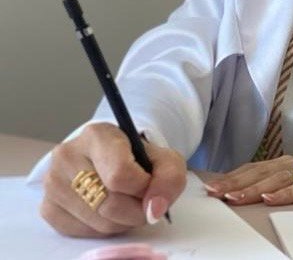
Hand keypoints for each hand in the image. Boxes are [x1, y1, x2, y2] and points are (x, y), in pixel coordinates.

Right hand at [40, 122, 186, 236]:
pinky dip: (104, 229)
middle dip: (136, 210)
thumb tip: (154, 207)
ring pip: (98, 221)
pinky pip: (83, 232)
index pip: (120, 174)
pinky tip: (109, 211)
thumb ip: (169, 178)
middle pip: (109, 202)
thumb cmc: (137, 158)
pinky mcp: (47, 207)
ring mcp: (53, 182)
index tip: (150, 186)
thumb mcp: (164, 158)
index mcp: (97, 134)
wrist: (111, 159)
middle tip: (144, 202)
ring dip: (123, 221)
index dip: (143, 187)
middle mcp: (67, 154)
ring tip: (128, 204)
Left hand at [204, 154, 292, 205]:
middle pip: (265, 172)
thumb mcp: (290, 194)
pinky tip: (272, 198)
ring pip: (283, 177)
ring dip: (258, 188)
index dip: (234, 177)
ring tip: (238, 198)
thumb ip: (269, 190)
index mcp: (290, 163)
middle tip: (219, 194)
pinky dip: (289, 193)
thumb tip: (232, 195)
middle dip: (239, 184)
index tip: (212, 188)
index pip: (256, 168)